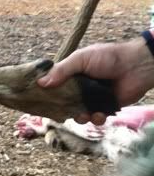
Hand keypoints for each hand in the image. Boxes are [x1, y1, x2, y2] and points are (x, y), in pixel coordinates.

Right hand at [38, 38, 153, 123]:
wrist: (136, 66)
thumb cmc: (108, 57)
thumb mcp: (80, 59)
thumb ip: (61, 71)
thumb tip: (40, 83)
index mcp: (71, 74)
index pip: (54, 85)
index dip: (47, 92)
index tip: (39, 99)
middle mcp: (79, 87)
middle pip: (64, 101)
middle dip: (62, 108)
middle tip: (60, 112)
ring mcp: (92, 98)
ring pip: (78, 112)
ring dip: (79, 116)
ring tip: (82, 114)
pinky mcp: (106, 107)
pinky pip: (96, 118)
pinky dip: (95, 118)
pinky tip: (98, 114)